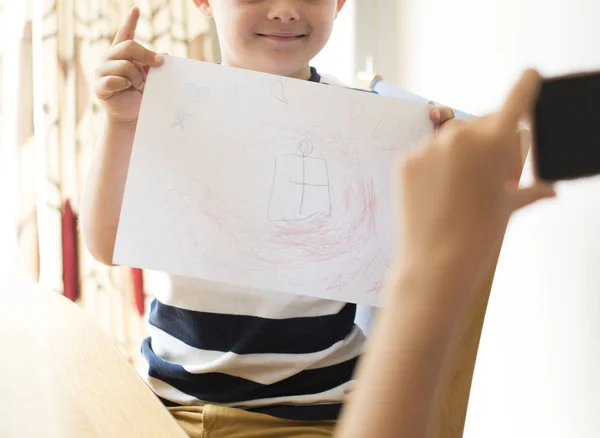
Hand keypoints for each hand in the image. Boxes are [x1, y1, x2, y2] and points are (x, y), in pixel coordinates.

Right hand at [94, 6, 164, 122]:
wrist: (131, 116)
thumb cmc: (140, 95)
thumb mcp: (149, 78)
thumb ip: (154, 65)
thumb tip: (165, 55)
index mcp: (121, 53)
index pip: (125, 34)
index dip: (130, 21)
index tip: (137, 9)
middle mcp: (108, 58)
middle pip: (128, 47)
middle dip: (147, 56)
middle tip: (158, 65)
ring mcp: (101, 71)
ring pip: (124, 65)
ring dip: (137, 77)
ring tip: (139, 86)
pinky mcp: (99, 86)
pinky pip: (115, 80)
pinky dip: (125, 85)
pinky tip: (127, 89)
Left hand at [395, 70, 555, 302]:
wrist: (436, 262)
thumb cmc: (479, 236)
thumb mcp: (508, 208)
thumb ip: (529, 190)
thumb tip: (550, 190)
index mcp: (494, 142)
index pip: (517, 99)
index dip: (526, 85)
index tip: (530, 75)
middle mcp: (460, 136)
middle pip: (483, 124)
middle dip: (493, 141)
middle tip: (495, 174)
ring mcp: (429, 147)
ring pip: (452, 139)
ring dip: (462, 154)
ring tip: (463, 189)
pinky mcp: (406, 160)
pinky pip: (426, 154)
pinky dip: (435, 166)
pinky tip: (439, 192)